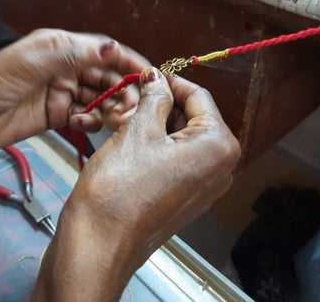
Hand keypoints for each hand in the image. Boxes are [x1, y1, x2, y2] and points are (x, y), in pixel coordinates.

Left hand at [0, 29, 148, 154]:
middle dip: (124, 89)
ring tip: (118, 119)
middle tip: (135, 107)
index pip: (104, 51)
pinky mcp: (59, 115)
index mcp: (63, 48)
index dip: (129, 61)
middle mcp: (67, 68)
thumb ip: (75, 54)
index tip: (151, 74)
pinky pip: (86, 116)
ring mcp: (64, 92)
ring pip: (100, 97)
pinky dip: (91, 121)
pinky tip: (86, 124)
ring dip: (111, 107)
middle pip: (107, 76)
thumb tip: (114, 47)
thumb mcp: (35, 61)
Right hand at [32, 67, 239, 301]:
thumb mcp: (139, 129)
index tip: (150, 75)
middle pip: (195, 119)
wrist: (98, 243)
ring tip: (130, 118)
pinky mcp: (187, 199)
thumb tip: (157, 77)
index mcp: (219, 147)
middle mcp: (221, 168)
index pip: (200, 97)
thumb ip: (155, 97)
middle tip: (135, 97)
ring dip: (159, 124)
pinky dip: (160, 146)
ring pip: (184, 139)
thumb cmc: (120, 185)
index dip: (172, 81)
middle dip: (165, 104)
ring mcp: (204, 187)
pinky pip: (178, 160)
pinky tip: (135, 142)